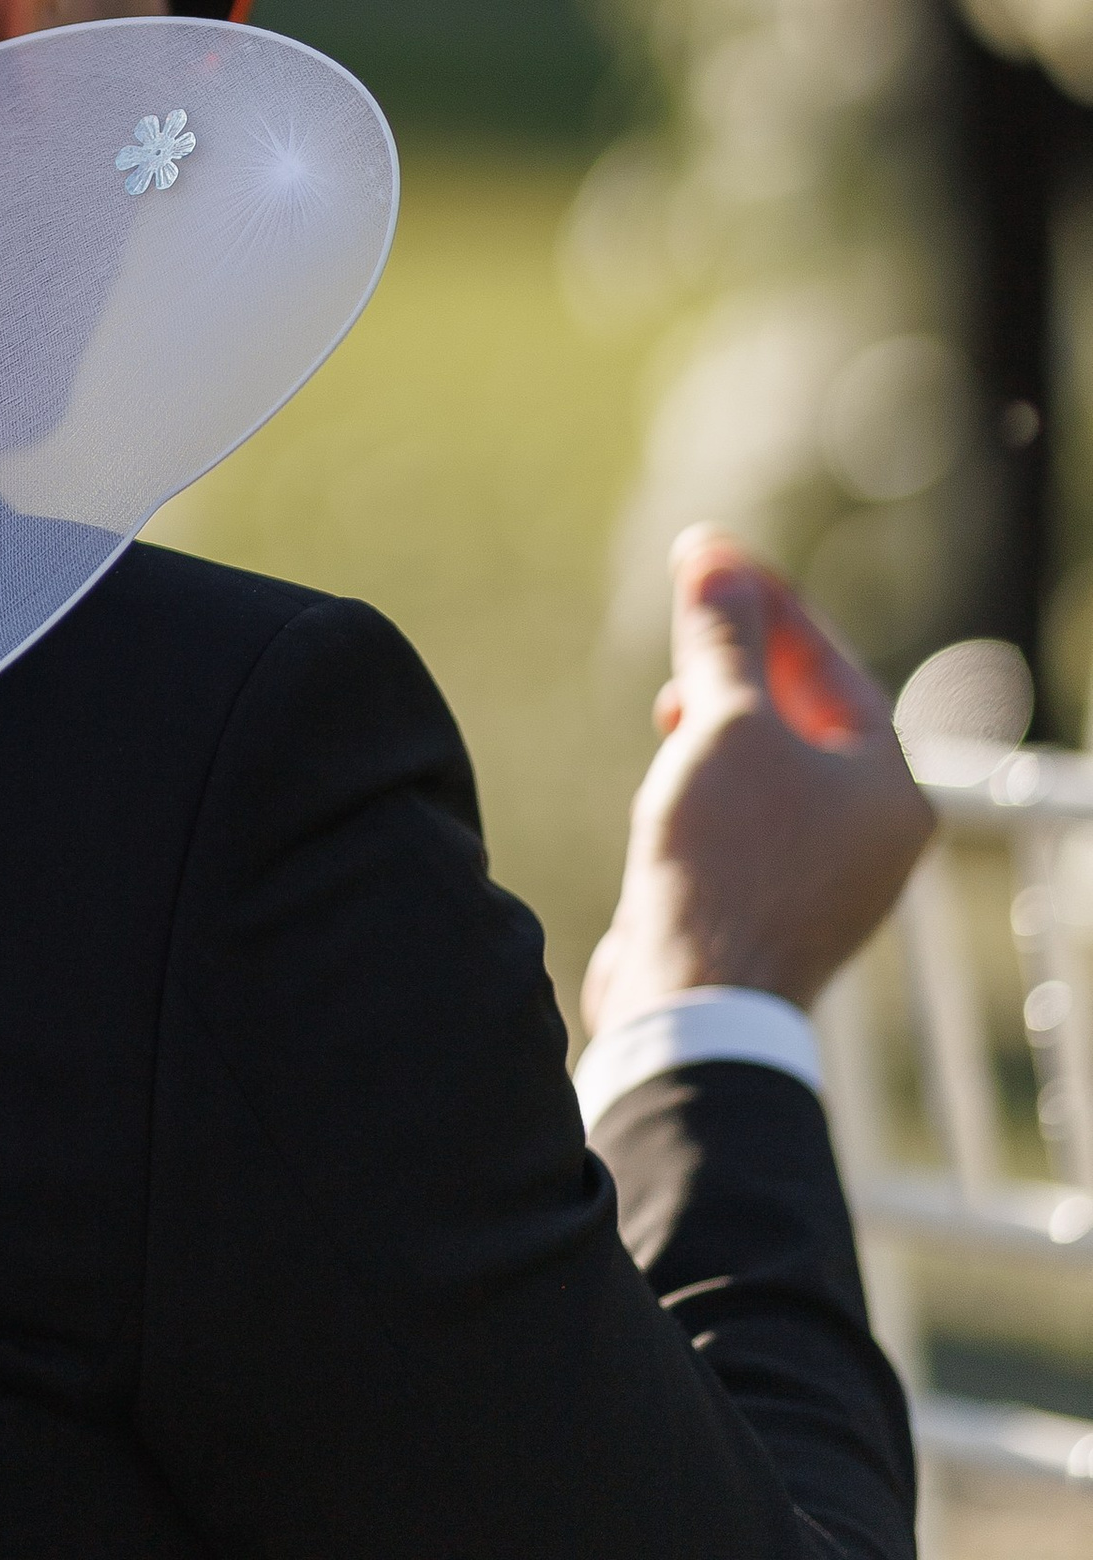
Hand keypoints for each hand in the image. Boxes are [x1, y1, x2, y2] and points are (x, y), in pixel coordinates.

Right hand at [582, 529, 933, 1034]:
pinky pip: (748, 812)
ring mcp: (820, 874)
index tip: (707, 556)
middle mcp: (870, 834)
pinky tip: (670, 764)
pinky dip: (712, 773)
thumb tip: (712, 560)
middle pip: (808, 713)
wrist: (692, 1004)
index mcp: (888, 788)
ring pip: (774, 765)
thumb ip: (724, 642)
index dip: (765, 602)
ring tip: (672, 693)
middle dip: (742, 656)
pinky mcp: (768, 903)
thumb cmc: (724, 860)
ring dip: (721, 715)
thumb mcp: (725, 725)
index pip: (830, 665)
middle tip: (688, 602)